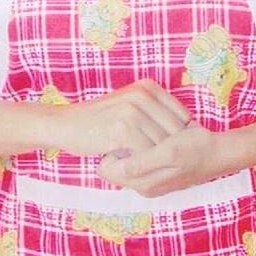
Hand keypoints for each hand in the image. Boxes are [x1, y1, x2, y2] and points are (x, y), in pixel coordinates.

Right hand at [43, 79, 190, 156]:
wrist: (66, 125)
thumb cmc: (100, 120)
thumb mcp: (129, 105)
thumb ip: (155, 112)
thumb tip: (189, 129)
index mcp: (147, 87)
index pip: (183, 116)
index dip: (182, 137)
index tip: (176, 151)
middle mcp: (141, 95)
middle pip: (175, 130)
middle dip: (173, 150)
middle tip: (166, 164)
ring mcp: (132, 111)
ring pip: (163, 144)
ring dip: (159, 160)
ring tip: (152, 167)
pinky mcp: (122, 130)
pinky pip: (147, 153)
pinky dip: (146, 164)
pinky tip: (138, 168)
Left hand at [97, 122, 233, 196]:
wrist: (221, 152)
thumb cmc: (198, 149)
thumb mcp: (171, 152)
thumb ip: (143, 162)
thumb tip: (116, 168)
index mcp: (144, 183)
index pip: (106, 170)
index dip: (109, 150)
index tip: (120, 134)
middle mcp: (144, 185)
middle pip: (112, 167)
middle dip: (117, 149)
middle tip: (130, 130)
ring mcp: (151, 180)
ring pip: (124, 163)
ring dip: (128, 148)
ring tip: (141, 131)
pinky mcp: (158, 172)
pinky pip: (137, 161)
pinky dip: (139, 148)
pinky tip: (151, 136)